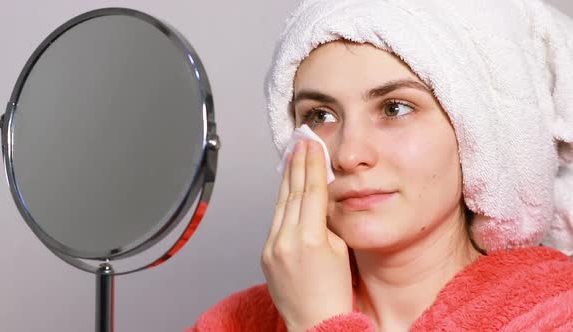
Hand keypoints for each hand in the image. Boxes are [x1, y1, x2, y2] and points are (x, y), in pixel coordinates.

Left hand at [261, 140, 352, 331]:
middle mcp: (286, 239)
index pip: (311, 191)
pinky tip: (286, 189)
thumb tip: (318, 202)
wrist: (315, 323)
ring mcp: (272, 247)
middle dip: (297, 165)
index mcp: (310, 238)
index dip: (313, 165)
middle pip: (292, 192)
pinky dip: (281, 202)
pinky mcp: (265, 254)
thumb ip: (326, 223)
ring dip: (286, 179)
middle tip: (300, 142)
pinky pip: (275, 221)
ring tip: (292, 158)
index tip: (313, 146)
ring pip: (281, 204)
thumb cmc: (335, 293)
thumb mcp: (341, 250)